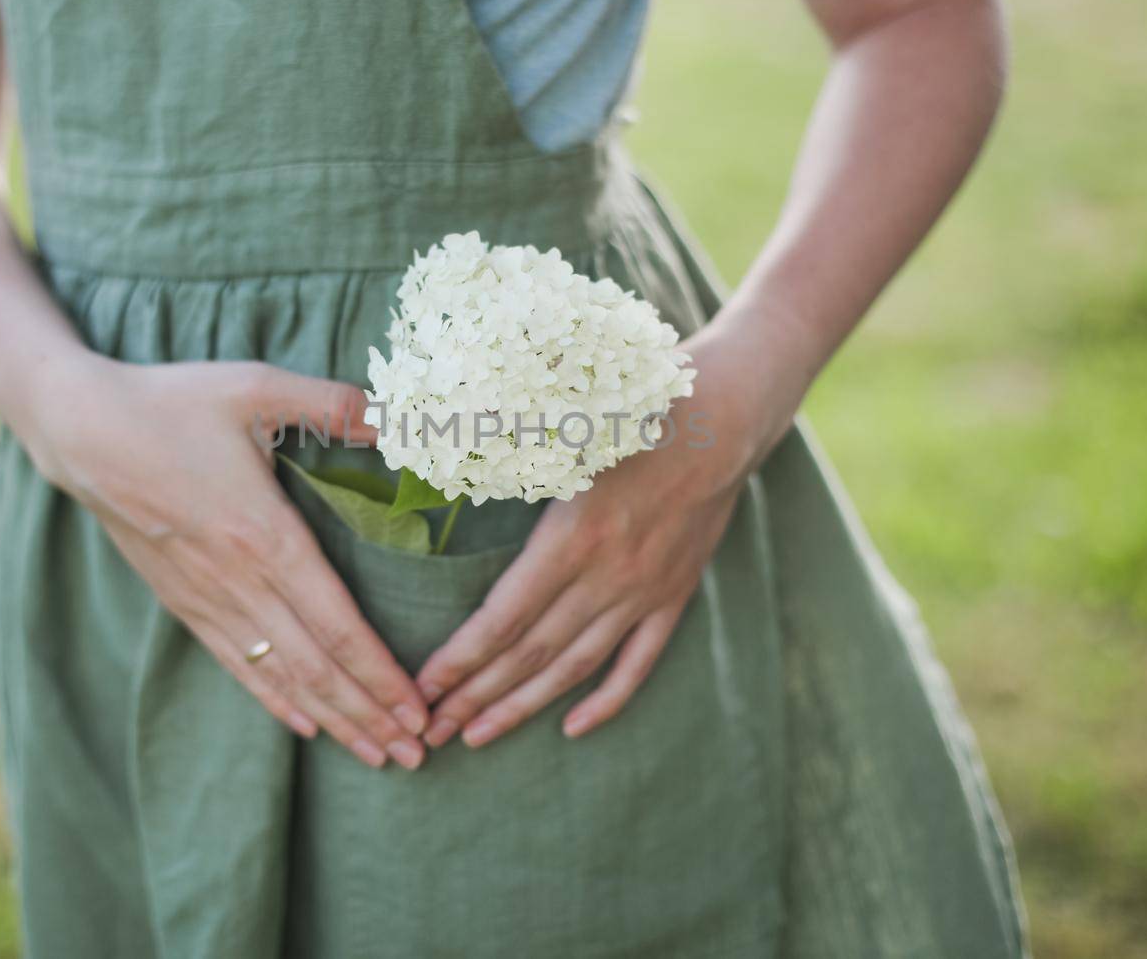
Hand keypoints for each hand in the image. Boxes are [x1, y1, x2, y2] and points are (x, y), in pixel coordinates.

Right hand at [22, 353, 429, 770]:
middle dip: (368, 713)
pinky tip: (307, 725)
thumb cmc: (172, 402)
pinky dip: (276, 699)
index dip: (378, 672)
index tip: (417, 709)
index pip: (334, 623)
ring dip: (332, 718)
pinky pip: (236, 663)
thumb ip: (332, 403)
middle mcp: (236, 580)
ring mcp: (205, 597)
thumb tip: (401, 414)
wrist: (79, 428)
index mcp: (263, 535)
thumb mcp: (257, 386)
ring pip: (279, 676)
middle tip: (416, 755)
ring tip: (376, 754)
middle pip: (314, 666)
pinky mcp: (181, 601)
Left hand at [414, 325, 797, 748]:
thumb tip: (427, 458)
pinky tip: (573, 729)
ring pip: (575, 666)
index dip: (461, 660)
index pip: (504, 617)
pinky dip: (606, 701)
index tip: (422, 688)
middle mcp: (608, 575)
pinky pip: (638, 663)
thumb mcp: (563, 429)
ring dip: (523, 707)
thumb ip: (504, 454)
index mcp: (573, 535)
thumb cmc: (633, 410)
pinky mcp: (674, 596)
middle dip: (475, 697)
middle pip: (530, 653)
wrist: (724, 417)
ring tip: (476, 736)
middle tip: (429, 733)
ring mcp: (644, 591)